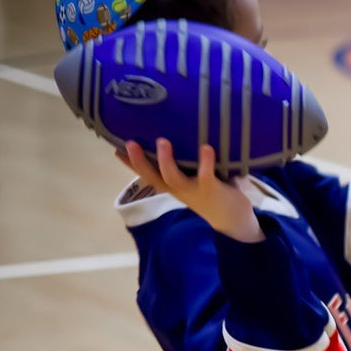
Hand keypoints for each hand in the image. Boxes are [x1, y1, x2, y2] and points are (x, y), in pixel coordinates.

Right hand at [117, 139, 263, 242]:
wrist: (235, 220)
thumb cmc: (213, 193)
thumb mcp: (194, 179)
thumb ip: (186, 162)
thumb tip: (179, 130)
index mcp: (172, 186)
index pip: (148, 174)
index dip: (130, 164)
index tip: (115, 149)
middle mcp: (178, 189)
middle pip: (153, 177)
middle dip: (139, 162)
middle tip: (130, 143)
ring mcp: (193, 190)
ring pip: (172, 177)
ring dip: (166, 161)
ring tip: (163, 141)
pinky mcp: (211, 189)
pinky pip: (205, 175)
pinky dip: (205, 161)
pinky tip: (206, 147)